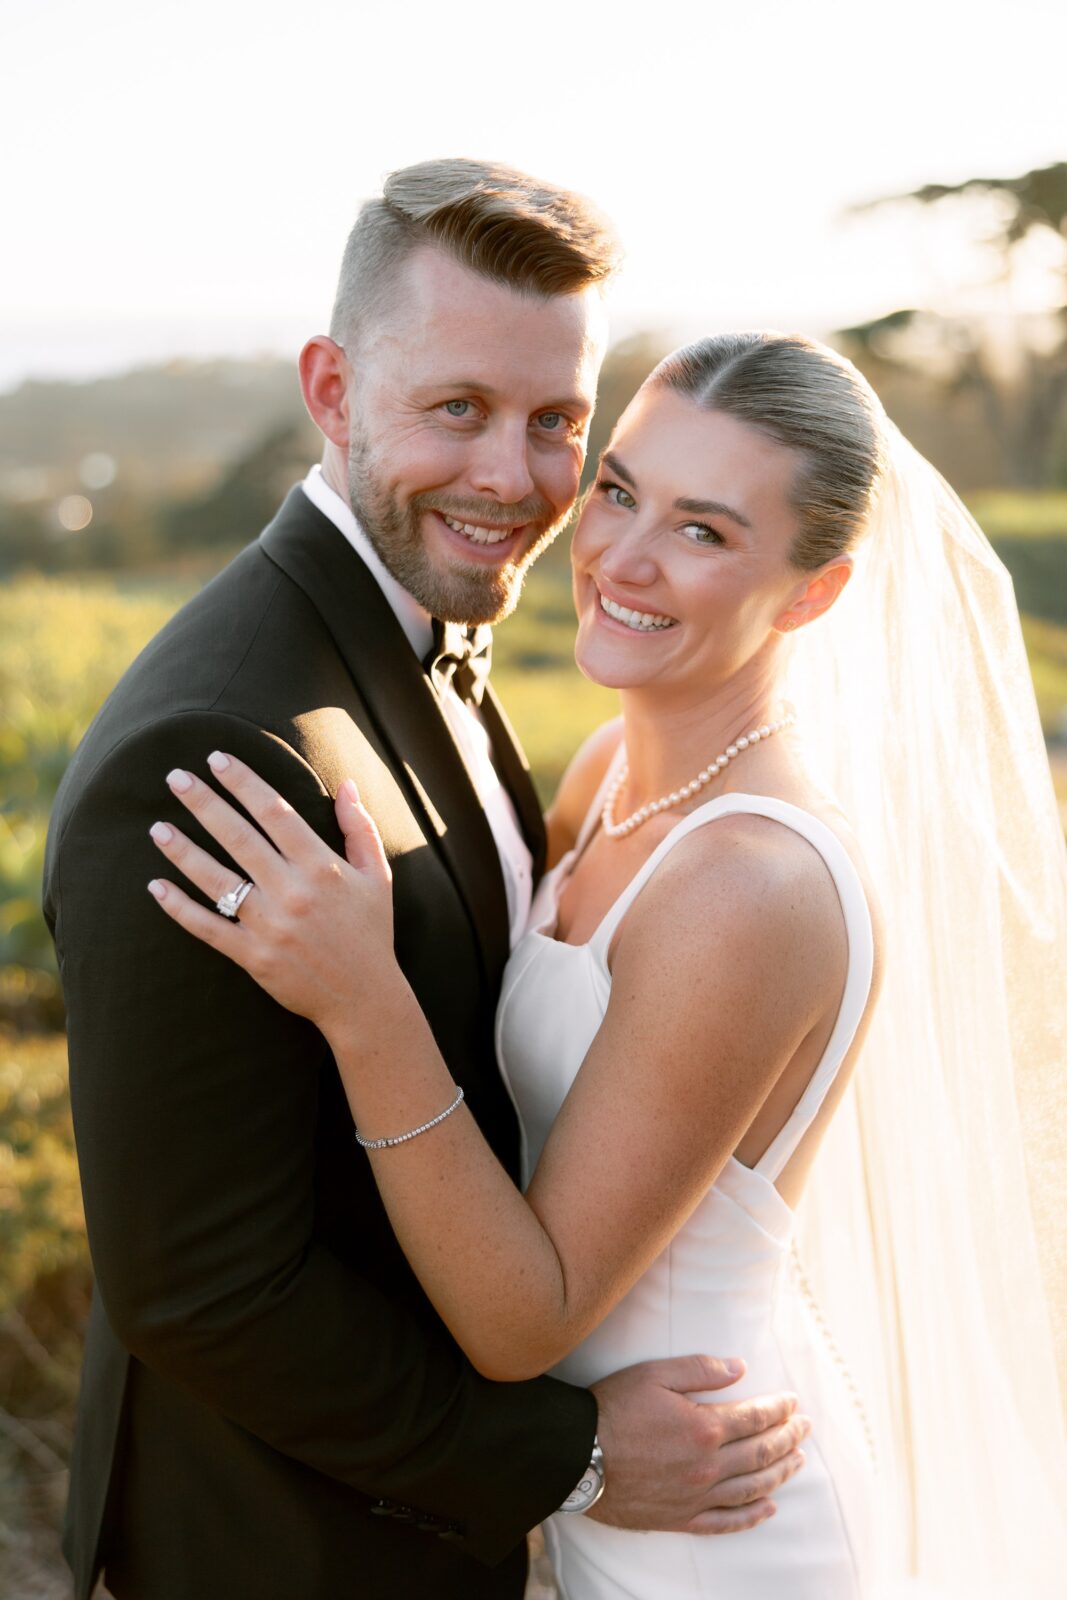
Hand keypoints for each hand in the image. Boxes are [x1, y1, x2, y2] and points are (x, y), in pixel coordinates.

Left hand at [147, 753, 400, 1041]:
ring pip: (217, 879)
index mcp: (321, 867)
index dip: (244, 783)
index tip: (216, 759)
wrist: (364, 998)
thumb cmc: (371, 932)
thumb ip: (359, 827)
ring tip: (156, 828)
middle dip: (204, 803)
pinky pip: (208, 928)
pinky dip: (180, 909)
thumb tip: (344, 783)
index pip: (275, 813)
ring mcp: (270, 926)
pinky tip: (156, 887)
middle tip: (174, 777)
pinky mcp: (253, 956)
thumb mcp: (378, 876)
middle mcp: (292, 892)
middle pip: (238, 837)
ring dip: (183, 851)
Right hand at [589, 1354, 809, 1534]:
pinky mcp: (681, 1518)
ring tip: (797, 1462)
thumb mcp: (655, 1374)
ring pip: (751, 1488)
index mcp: (704, 1427)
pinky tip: (768, 1508)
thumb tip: (739, 1367)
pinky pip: (726, 1523)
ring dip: (780, 1474)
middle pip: (761, 1454)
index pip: (755, 1417)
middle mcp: (707, 1466)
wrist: (577, 1456)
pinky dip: (751, 1517)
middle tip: (804, 1428)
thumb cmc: (613, 1408)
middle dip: (788, 1438)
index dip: (779, 1409)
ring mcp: (696, 1496)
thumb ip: (700, 1369)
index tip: (793, 1402)